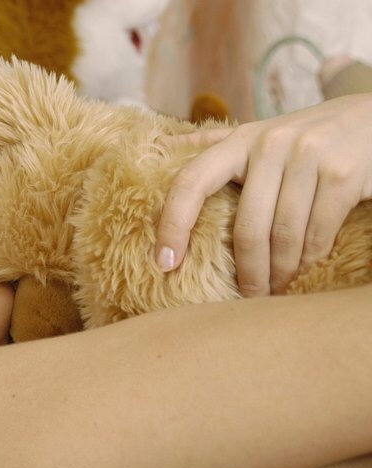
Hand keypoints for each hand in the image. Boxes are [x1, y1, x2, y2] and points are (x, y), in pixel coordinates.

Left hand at [155, 93, 371, 295]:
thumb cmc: (305, 136)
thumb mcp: (257, 135)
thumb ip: (211, 143)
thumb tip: (160, 143)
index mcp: (239, 140)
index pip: (191, 182)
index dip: (172, 224)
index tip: (164, 263)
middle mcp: (269, 144)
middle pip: (247, 227)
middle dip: (247, 271)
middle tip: (248, 297)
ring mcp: (308, 156)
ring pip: (283, 236)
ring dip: (280, 272)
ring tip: (276, 288)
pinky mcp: (342, 174)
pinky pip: (317, 234)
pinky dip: (310, 259)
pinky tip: (305, 267)